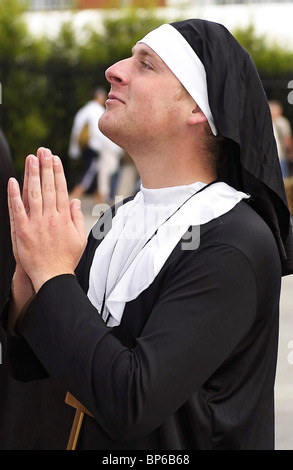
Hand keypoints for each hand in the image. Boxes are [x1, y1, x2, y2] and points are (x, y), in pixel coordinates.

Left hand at [7, 147, 86, 292]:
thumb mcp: (80, 239)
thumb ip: (77, 218)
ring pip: (34, 194)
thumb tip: (76, 202)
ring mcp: (36, 223)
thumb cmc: (66, 259)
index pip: (61, 190)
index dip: (58, 173)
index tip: (55, 159)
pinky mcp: (23, 231)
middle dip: (45, 167)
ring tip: (31, 158)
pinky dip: (14, 195)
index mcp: (65, 218)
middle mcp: (51, 217)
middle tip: (43, 150)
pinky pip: (17, 209)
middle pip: (49, 187)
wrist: (52, 276)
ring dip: (33, 175)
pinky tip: (13, 181)